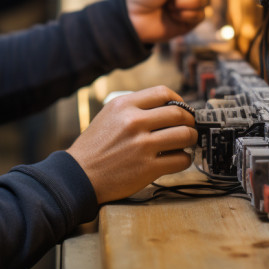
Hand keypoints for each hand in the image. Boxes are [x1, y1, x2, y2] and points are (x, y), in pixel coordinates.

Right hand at [66, 86, 197, 202]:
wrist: (78, 175)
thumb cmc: (94, 147)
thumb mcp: (108, 116)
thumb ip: (133, 108)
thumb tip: (166, 107)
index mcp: (123, 105)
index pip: (162, 92)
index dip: (178, 100)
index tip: (181, 109)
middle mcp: (134, 122)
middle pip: (178, 114)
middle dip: (189, 121)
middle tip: (188, 127)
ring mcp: (142, 146)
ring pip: (185, 135)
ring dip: (190, 139)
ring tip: (185, 143)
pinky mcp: (148, 168)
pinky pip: (181, 159)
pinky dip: (184, 159)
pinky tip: (177, 159)